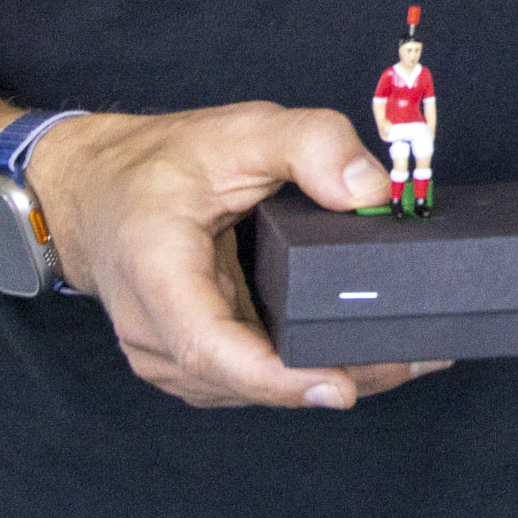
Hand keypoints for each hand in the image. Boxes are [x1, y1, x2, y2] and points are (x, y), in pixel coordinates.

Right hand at [24, 102, 448, 410]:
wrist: (97, 191)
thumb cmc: (163, 163)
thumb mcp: (241, 129)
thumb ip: (311, 144)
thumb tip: (370, 191)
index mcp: (157, 275)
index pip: (210, 347)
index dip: (276, 377)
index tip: (337, 386)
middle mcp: (154, 332)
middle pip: (247, 378)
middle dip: (335, 374)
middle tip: (420, 355)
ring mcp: (168, 356)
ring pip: (254, 387)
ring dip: (328, 377)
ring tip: (409, 356)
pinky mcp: (190, 361)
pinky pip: (251, 378)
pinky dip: (304, 371)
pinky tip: (361, 354)